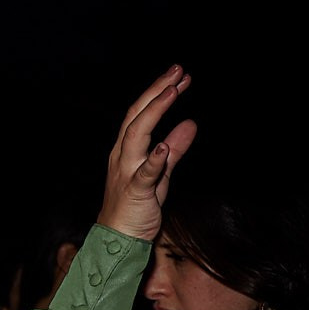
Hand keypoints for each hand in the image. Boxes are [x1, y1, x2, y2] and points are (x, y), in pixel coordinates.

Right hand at [97, 65, 197, 241]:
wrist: (118, 238)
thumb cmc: (137, 205)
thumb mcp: (161, 172)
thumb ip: (174, 148)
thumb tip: (190, 124)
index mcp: (127, 150)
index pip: (141, 114)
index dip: (159, 93)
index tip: (180, 76)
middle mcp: (122, 156)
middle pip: (136, 117)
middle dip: (156, 92)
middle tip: (177, 71)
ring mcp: (127, 172)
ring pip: (136, 136)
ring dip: (154, 112)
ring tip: (171, 92)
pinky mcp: (136, 192)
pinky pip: (144, 174)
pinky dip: (153, 160)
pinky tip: (162, 146)